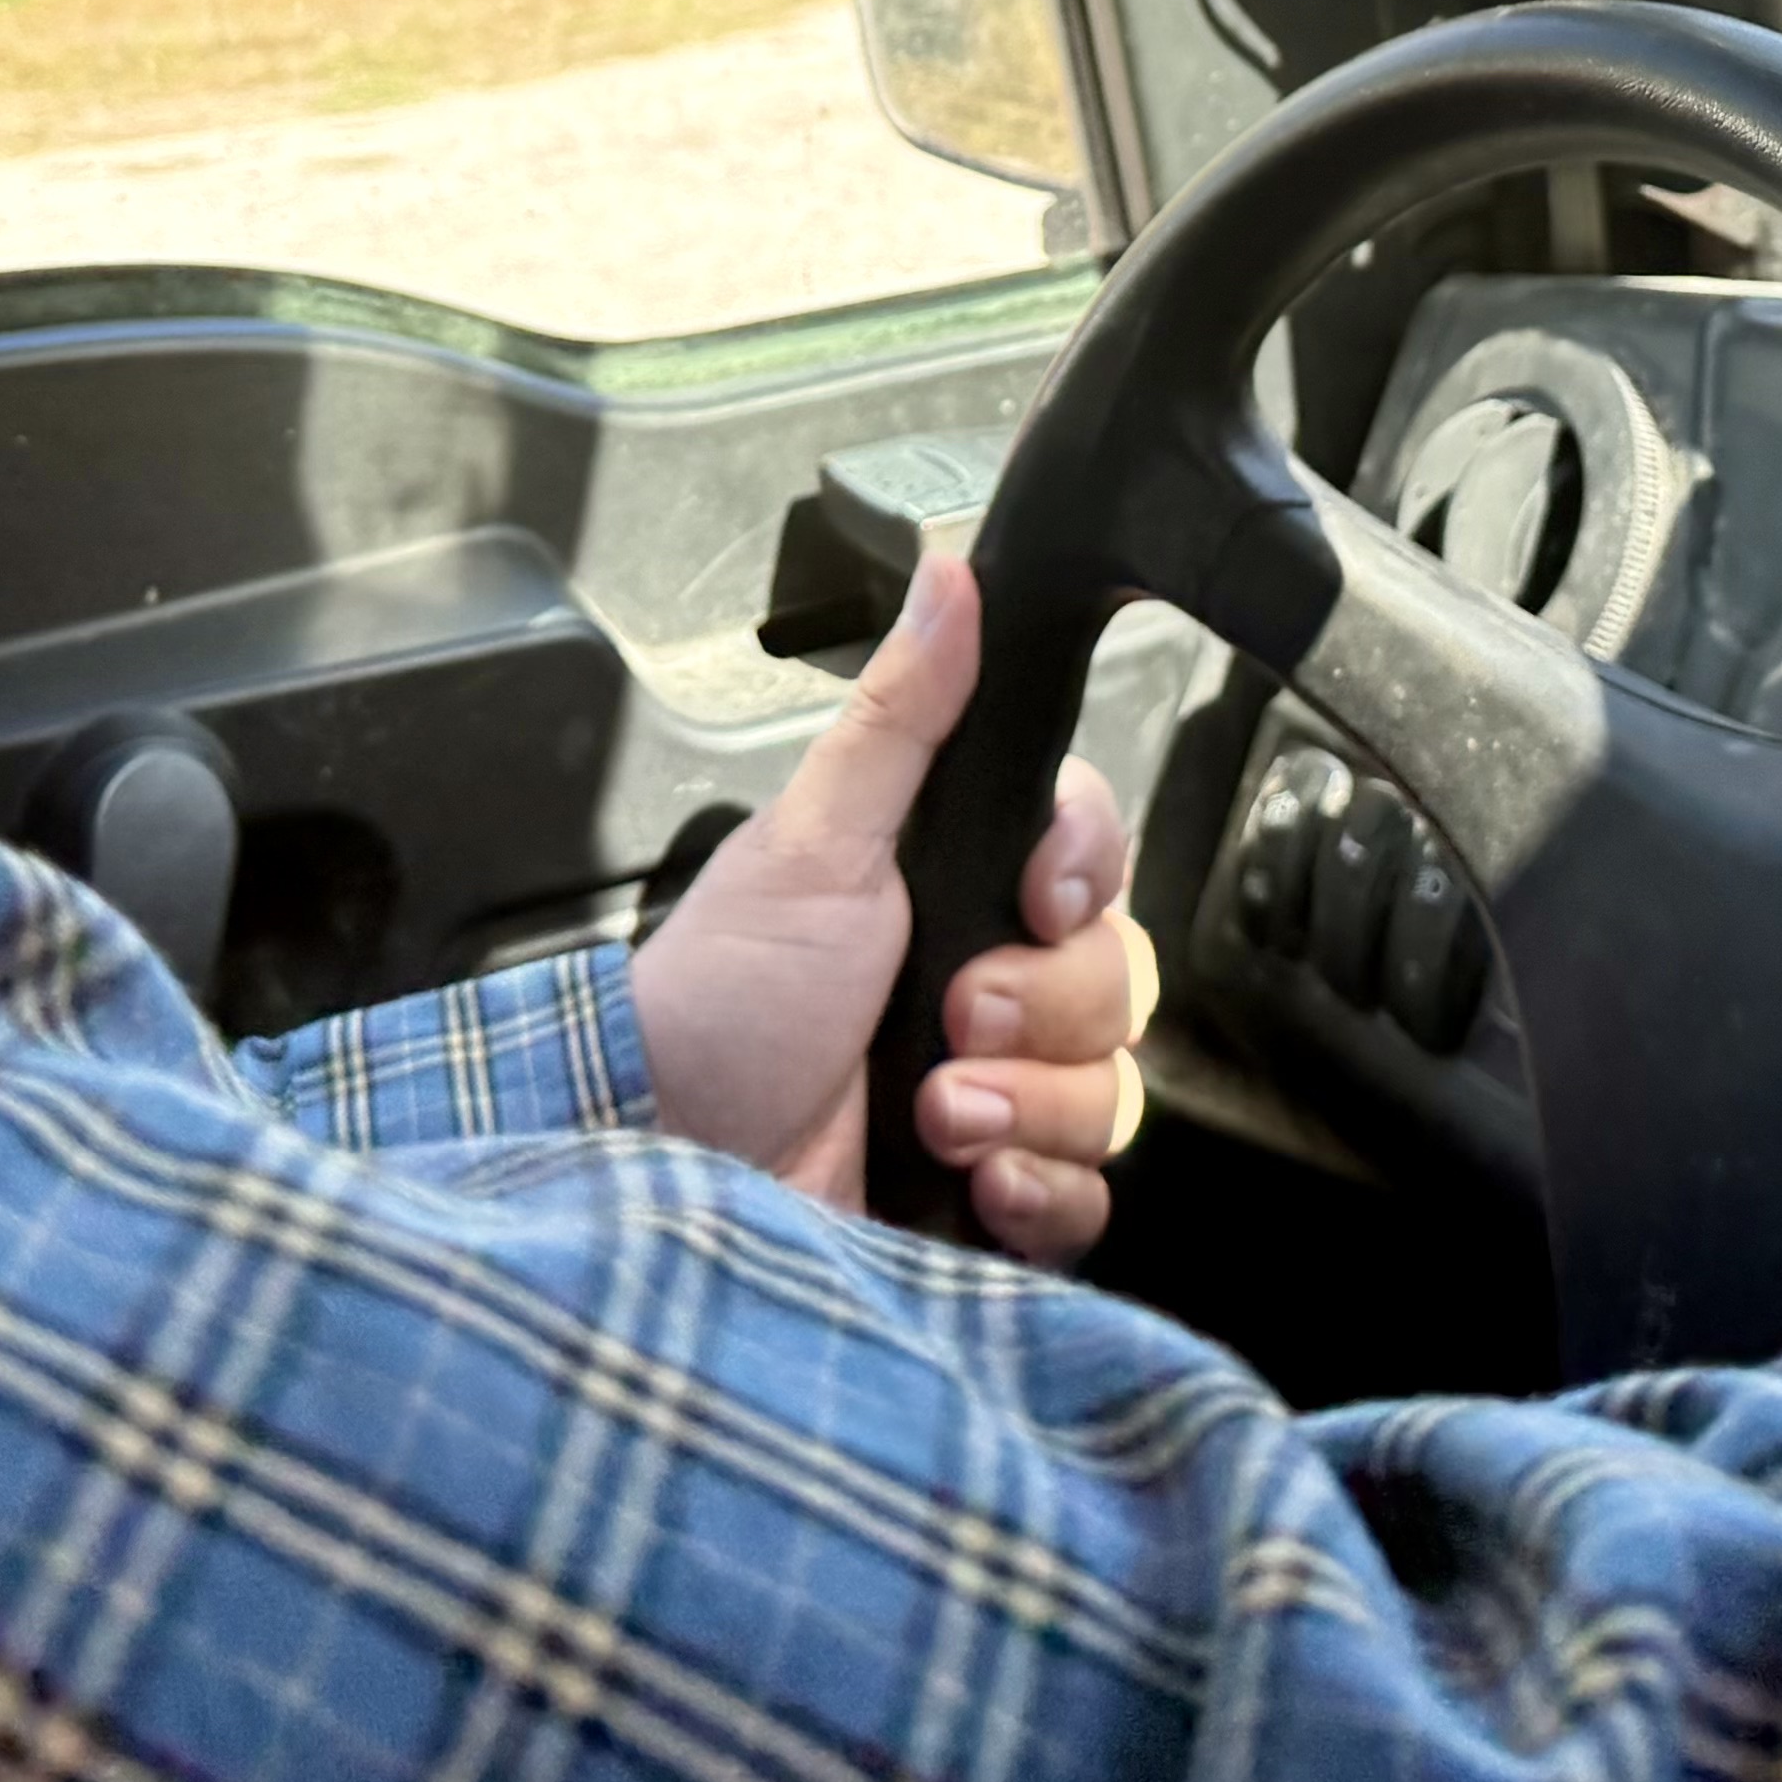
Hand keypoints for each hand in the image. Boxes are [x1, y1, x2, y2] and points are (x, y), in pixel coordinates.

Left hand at [628, 547, 1156, 1262]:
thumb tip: (952, 575)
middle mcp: (986, 994)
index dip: (1084, 878)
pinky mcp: (988, 1206)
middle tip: (947, 1020)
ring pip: (1111, 1092)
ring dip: (1029, 1105)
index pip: (1094, 863)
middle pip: (1116, 981)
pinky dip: (1041, 1196)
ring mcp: (993, 1103)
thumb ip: (898, 716)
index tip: (1035, 895)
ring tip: (932, 1115)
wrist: (664, 1159)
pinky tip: (975, 1186)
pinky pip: (1086, 1201)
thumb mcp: (813, 842)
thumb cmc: (721, 995)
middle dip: (1040, 1007)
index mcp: (953, 896)